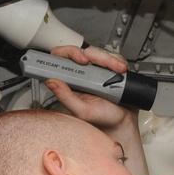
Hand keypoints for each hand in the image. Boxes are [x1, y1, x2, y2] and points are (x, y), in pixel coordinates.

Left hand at [47, 44, 149, 174]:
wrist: (122, 123)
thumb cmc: (102, 119)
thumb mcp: (82, 111)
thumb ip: (65, 97)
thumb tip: (51, 82)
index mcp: (71, 82)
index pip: (63, 59)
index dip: (69, 53)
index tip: (80, 60)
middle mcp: (83, 74)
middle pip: (83, 52)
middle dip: (93, 55)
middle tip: (99, 63)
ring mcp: (97, 70)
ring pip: (98, 54)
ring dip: (108, 59)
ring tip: (117, 70)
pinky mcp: (110, 69)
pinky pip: (113, 58)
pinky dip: (117, 62)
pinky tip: (121, 70)